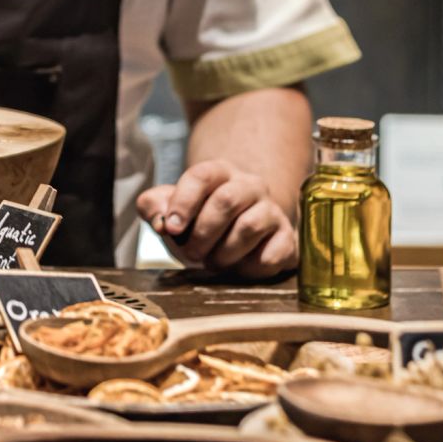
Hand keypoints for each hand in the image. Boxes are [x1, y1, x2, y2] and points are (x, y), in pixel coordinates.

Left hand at [136, 160, 297, 276]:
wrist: (242, 231)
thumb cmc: (200, 219)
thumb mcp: (171, 209)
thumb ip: (155, 207)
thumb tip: (160, 220)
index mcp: (219, 172)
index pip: (201, 176)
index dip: (183, 202)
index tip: (171, 228)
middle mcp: (250, 186)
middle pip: (226, 200)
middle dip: (202, 233)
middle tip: (191, 253)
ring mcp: (272, 211)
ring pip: (249, 227)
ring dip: (223, 253)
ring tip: (214, 261)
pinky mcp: (287, 239)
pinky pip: (270, 255)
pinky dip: (248, 269)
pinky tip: (238, 268)